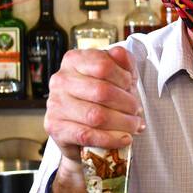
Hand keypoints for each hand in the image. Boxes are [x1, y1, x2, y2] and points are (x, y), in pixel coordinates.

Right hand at [44, 46, 144, 162]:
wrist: (80, 129)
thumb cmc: (100, 98)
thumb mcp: (117, 76)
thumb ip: (123, 62)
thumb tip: (120, 53)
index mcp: (74, 60)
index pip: (103, 65)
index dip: (123, 78)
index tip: (131, 87)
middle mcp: (61, 80)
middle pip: (102, 92)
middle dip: (127, 104)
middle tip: (136, 111)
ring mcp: (55, 104)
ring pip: (96, 116)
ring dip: (122, 123)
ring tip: (133, 126)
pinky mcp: (55, 127)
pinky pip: (88, 135)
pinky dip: (111, 139)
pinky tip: (124, 138)